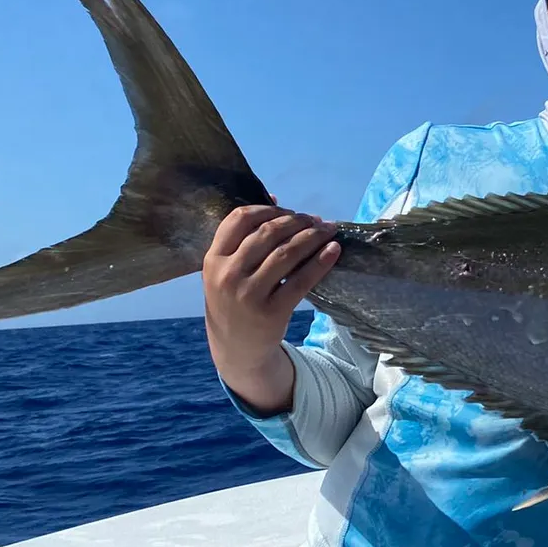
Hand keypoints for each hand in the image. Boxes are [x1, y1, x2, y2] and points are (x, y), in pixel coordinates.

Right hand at [203, 204, 339, 412]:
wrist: (236, 349)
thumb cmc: (233, 300)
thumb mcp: (226, 270)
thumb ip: (243, 238)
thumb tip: (274, 196)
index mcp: (213, 259)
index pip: (239, 219)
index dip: (268, 208)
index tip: (288, 210)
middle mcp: (227, 275)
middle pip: (268, 233)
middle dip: (297, 221)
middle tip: (316, 220)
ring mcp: (248, 295)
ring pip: (287, 253)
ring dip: (313, 236)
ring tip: (328, 230)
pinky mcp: (271, 312)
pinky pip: (302, 280)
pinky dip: (321, 261)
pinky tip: (334, 250)